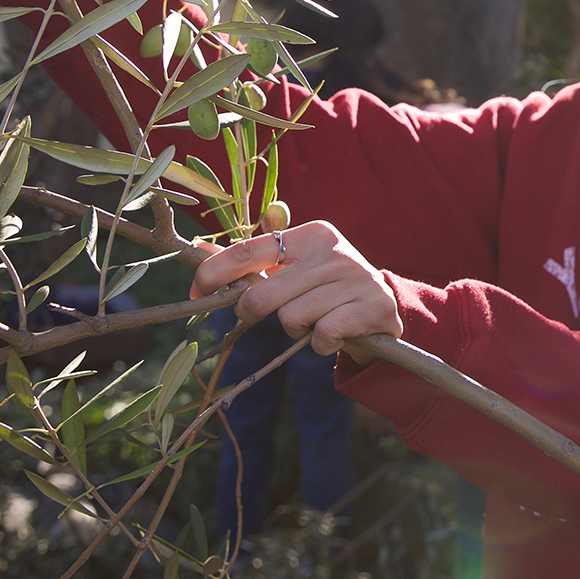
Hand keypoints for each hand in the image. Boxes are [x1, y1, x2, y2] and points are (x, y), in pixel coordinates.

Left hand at [189, 221, 402, 363]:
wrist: (383, 308)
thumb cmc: (324, 287)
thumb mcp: (294, 266)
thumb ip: (252, 261)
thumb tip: (199, 249)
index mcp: (311, 234)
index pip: (250, 250)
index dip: (215, 273)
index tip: (196, 291)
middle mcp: (334, 251)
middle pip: (262, 296)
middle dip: (255, 313)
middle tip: (271, 314)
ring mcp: (356, 278)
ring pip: (291, 320)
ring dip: (297, 330)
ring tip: (317, 319)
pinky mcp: (372, 308)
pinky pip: (320, 337)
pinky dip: (320, 344)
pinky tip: (336, 332)